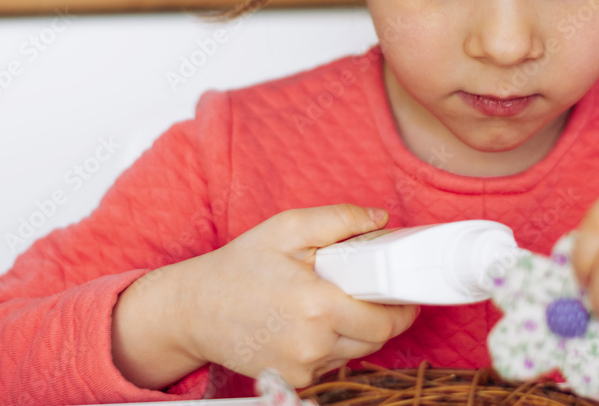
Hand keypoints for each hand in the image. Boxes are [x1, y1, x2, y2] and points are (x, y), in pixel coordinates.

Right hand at [112, 204, 418, 389]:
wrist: (193, 309)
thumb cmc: (240, 267)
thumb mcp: (288, 229)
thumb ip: (339, 220)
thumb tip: (379, 219)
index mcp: (316, 306)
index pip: (385, 320)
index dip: (402, 306)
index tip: (405, 293)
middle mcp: (312, 344)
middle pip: (376, 339)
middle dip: (383, 315)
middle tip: (372, 290)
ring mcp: (302, 366)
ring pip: (356, 352)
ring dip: (359, 329)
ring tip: (336, 301)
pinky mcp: (293, 379)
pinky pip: (332, 362)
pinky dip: (334, 343)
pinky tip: (315, 321)